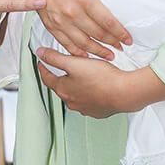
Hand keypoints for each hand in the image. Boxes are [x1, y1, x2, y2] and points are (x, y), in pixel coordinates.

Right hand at [25, 0, 132, 58]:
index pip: (108, 22)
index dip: (120, 33)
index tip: (128, 39)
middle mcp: (74, 13)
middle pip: (98, 34)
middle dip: (112, 43)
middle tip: (121, 48)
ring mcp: (62, 21)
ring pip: (84, 43)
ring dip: (98, 51)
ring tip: (109, 55)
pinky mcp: (52, 26)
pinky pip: (66, 44)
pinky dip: (78, 52)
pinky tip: (86, 55)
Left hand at [36, 49, 164, 117]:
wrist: (124, 93)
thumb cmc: (101, 78)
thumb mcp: (74, 63)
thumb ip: (55, 58)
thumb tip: (40, 53)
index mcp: (63, 89)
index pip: (47, 78)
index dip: (43, 68)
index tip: (42, 63)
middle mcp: (72, 102)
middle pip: (60, 87)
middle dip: (59, 77)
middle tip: (59, 68)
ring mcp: (85, 108)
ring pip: (75, 95)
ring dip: (75, 86)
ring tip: (79, 76)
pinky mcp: (98, 111)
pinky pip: (88, 101)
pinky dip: (88, 93)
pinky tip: (94, 86)